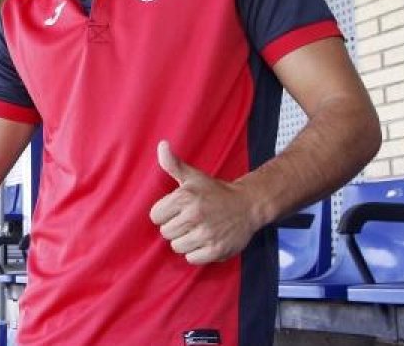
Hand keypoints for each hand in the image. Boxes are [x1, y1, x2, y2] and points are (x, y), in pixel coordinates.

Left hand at [148, 140, 259, 263]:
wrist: (248, 204)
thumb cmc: (215, 191)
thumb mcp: (193, 176)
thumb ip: (173, 163)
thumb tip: (162, 144)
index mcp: (185, 197)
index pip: (155, 216)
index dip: (165, 214)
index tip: (178, 210)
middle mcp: (194, 215)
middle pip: (166, 233)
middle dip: (176, 228)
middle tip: (191, 220)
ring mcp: (206, 234)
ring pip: (177, 247)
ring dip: (186, 241)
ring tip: (198, 230)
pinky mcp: (216, 250)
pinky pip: (192, 259)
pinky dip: (197, 253)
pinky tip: (206, 241)